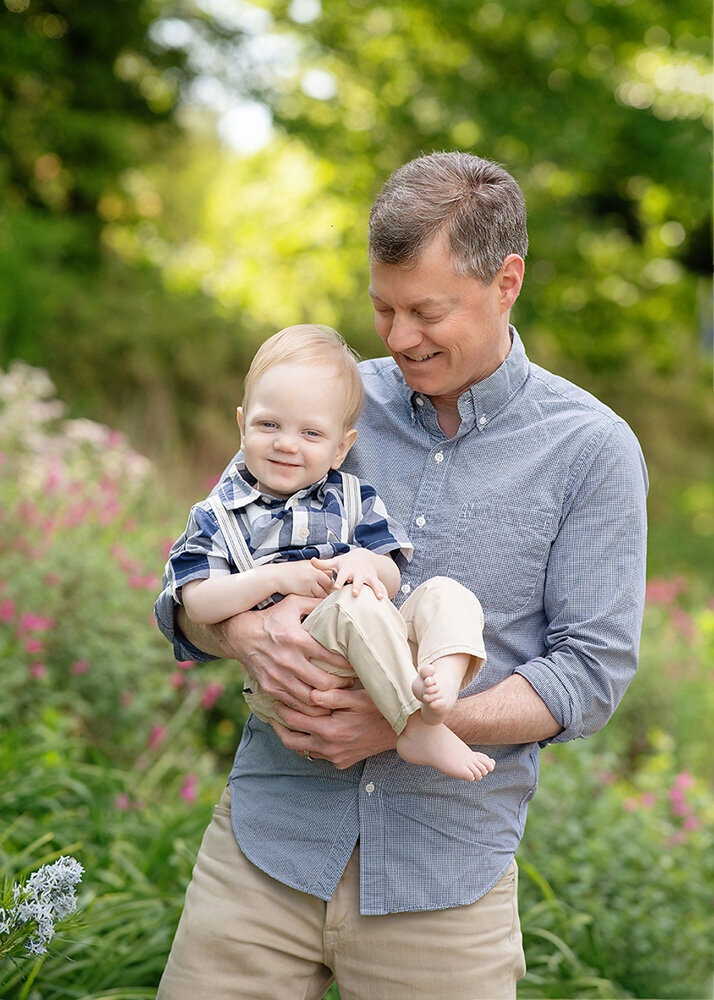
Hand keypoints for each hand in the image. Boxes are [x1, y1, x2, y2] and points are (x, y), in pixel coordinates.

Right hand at [215, 595, 353, 713]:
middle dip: (342, 685)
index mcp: (297, 640)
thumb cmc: (271, 617)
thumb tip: (339, 600)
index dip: (348, 665)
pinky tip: (320, 703)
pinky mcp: (271, 687)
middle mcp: (288, 661)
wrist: (240, 634)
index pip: (331, 658)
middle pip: (324, 683)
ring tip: (339, 696)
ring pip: (310, 699)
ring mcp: (278, 677)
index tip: (357, 665)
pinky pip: (295, 704)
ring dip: (328, 700)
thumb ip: (316, 603)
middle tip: (351, 683)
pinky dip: (310, 708)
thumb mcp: (292, 603)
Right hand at [271, 560, 333, 598]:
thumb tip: (328, 574)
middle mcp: (313, 573)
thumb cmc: (289, 571)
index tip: (326, 585)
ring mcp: (310, 582)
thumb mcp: (303, 565)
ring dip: (321, 596)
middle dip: (327, 590)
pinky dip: (314, 599)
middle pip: (328, 584)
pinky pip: (314, 598)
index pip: (330, 574)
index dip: (329, 580)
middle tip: (324, 593)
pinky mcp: (304, 591)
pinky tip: (309, 599)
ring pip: (323, 593)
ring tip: (317, 597)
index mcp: (314, 565)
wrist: (276, 576)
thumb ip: (315, 568)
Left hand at [271, 686, 396, 768]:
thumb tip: (310, 693)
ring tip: (291, 721)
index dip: (281, 709)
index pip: (294, 720)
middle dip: (279, 727)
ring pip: (304, 750)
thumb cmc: (378, 710)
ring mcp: (335, 758)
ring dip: (295, 736)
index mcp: (329, 730)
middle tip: (274, 715)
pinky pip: (319, 754)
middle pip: (291, 742)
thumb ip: (332, 694)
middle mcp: (329, 748)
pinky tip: (313, 730)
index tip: (276, 699)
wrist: (399, 732)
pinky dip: (311, 743)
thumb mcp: (357, 697)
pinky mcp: (341, 762)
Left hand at [311, 552, 388, 599]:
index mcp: (347, 570)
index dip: (339, 581)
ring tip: (380, 597)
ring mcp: (368, 577)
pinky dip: (384, 592)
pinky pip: (381, 587)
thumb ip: (323, 564)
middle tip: (355, 593)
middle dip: (357, 586)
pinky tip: (387, 601)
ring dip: (376, 590)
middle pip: (358, 580)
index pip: (342, 575)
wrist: (363, 557)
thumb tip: (311, 560)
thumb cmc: (346, 563)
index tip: (336, 587)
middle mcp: (358, 573)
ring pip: (373, 583)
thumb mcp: (335, 562)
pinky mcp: (375, 580)